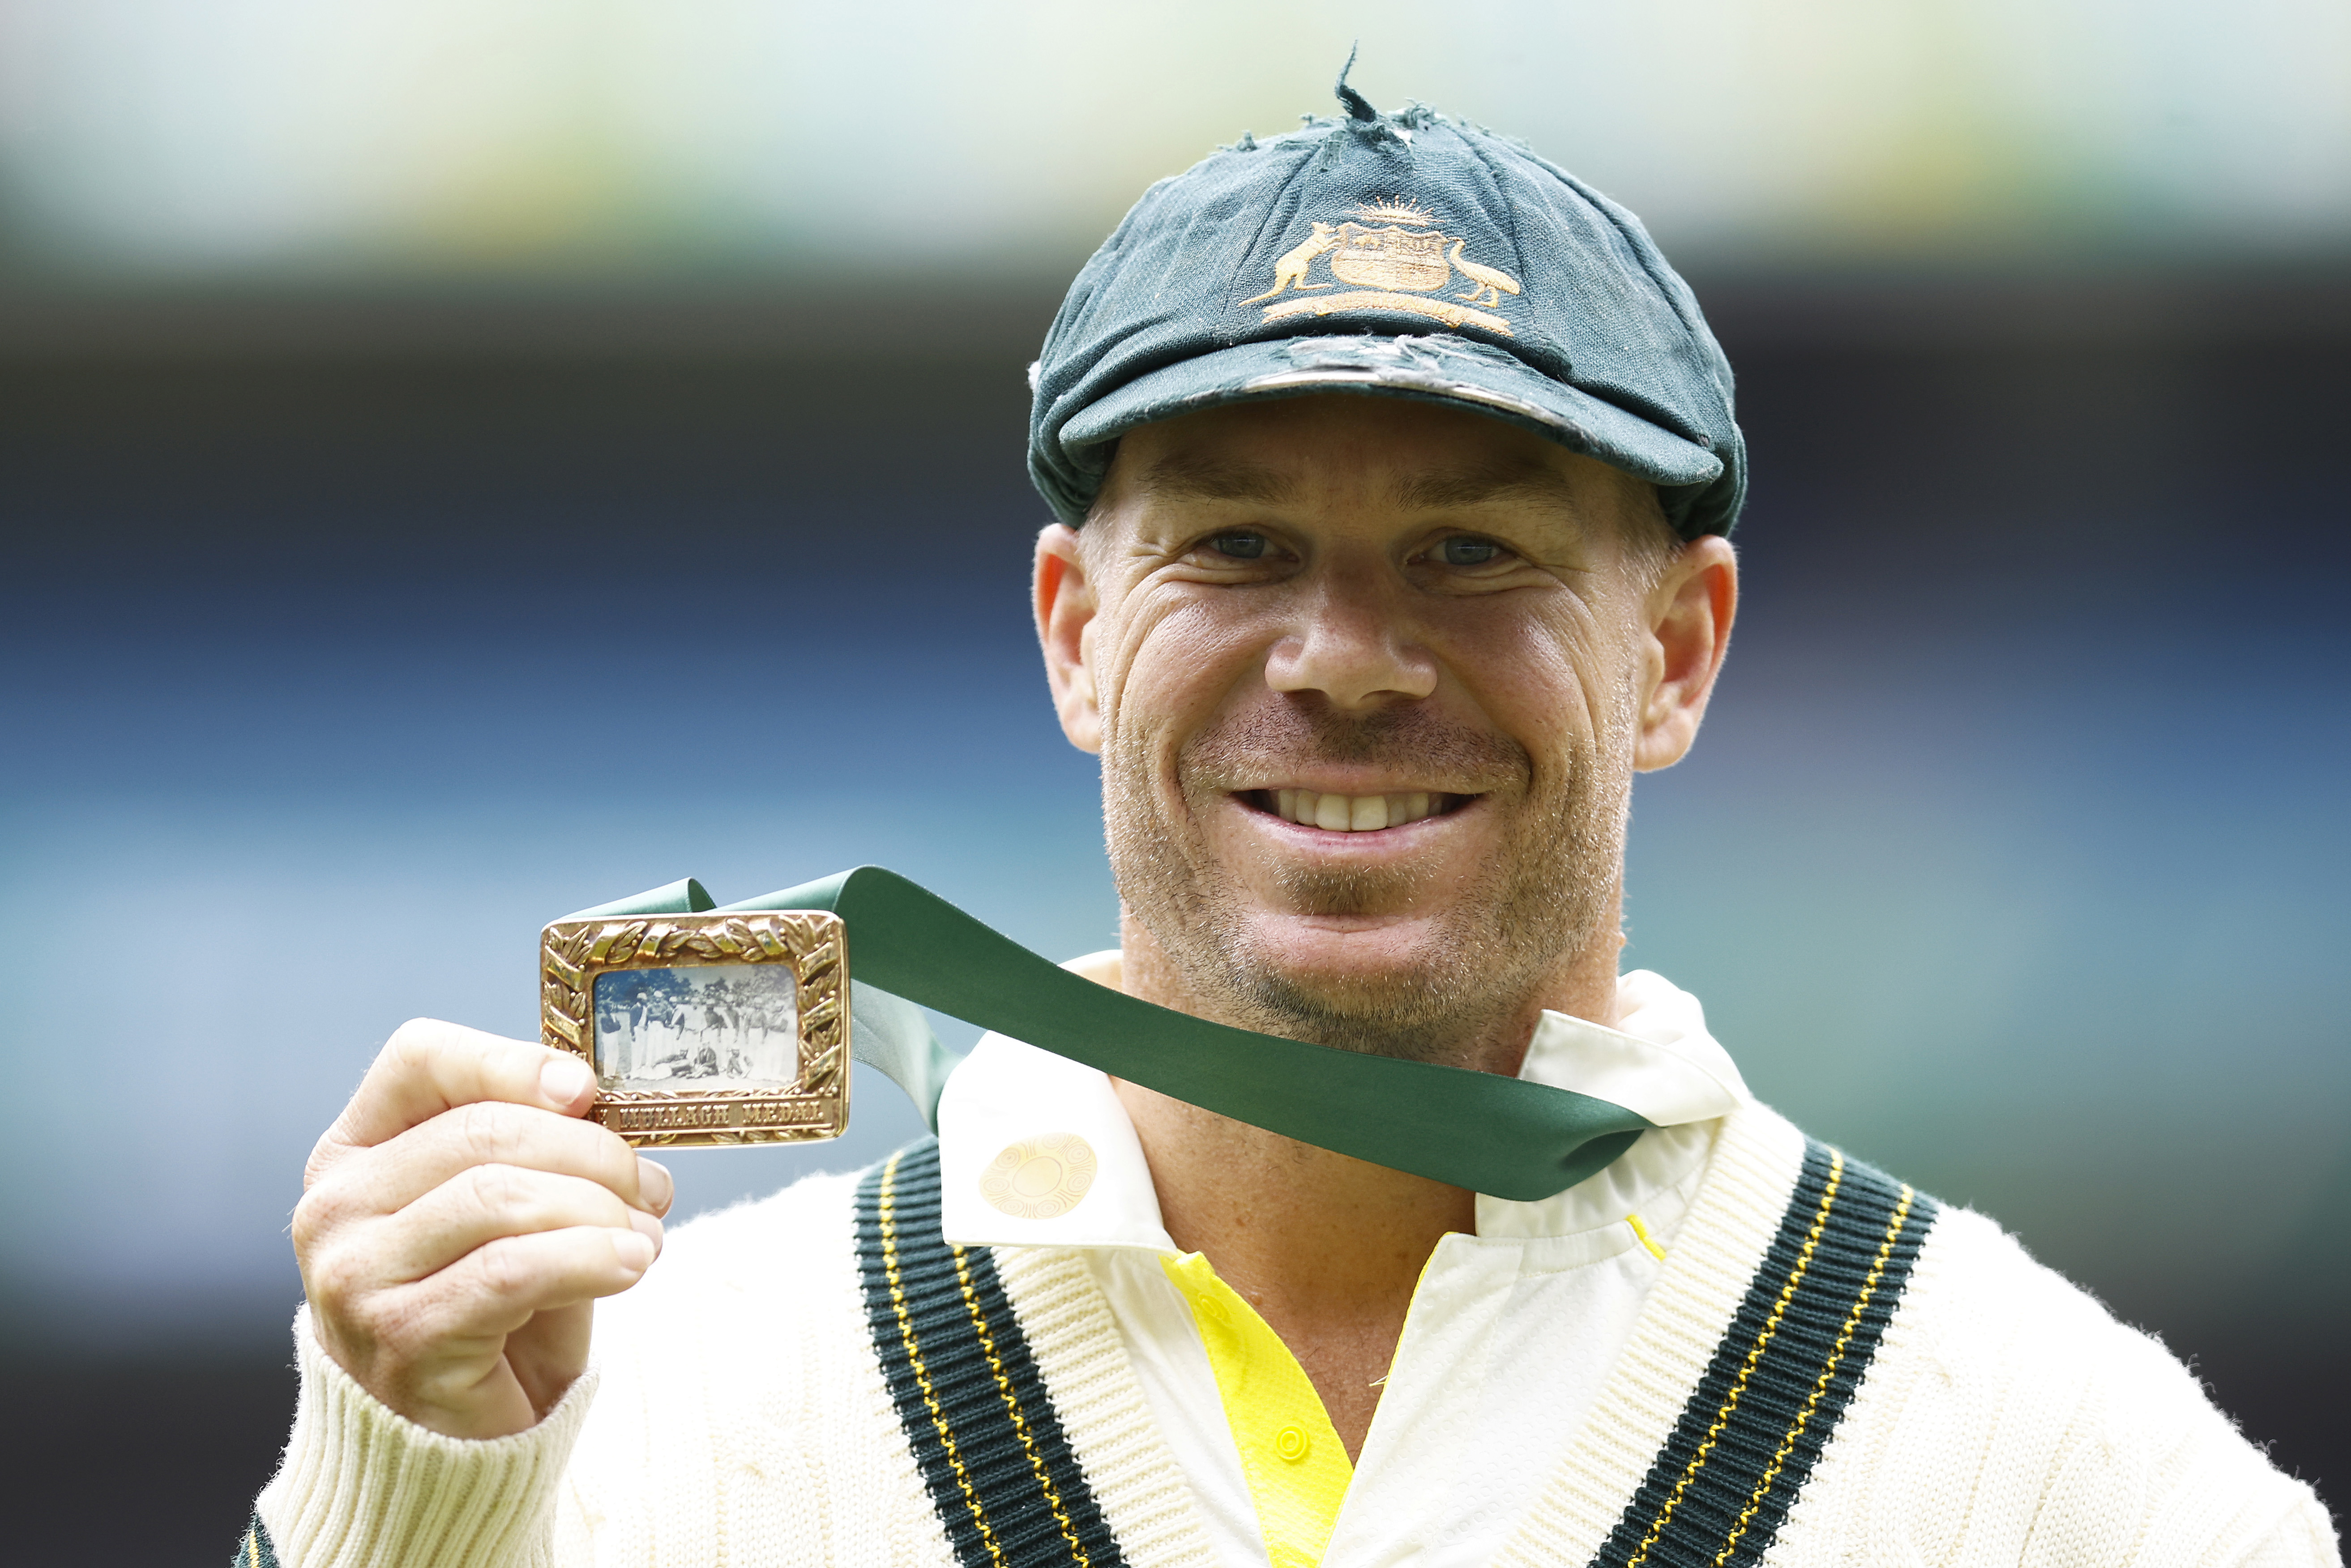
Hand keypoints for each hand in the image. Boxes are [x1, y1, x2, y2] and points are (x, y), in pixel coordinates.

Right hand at [292, 1019, 673, 1438]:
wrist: (454, 1435)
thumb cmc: (490, 1305)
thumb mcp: (511, 1209)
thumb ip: (540, 1150)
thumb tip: (605, 1103)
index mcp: (355, 1151)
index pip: (420, 1059)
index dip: (512, 1060)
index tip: (587, 1089)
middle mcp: (337, 1207)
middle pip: (481, 1131)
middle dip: (589, 1151)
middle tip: (647, 1185)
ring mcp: (356, 1276)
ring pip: (499, 1198)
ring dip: (597, 1209)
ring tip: (644, 1234)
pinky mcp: (399, 1340)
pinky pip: (510, 1273)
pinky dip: (587, 1258)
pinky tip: (630, 1264)